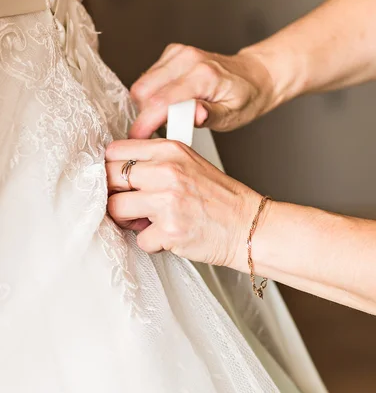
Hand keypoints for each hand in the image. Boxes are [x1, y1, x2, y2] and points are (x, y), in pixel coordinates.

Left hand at [106, 138, 260, 269]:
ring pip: (116, 208)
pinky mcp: (169, 230)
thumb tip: (118, 171)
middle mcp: (166, 171)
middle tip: (131, 204)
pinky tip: (169, 235)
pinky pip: (139, 238)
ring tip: (149, 221)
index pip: (116, 151)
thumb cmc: (219, 199)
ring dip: (128, 219)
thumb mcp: (189, 164)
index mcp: (170, 150)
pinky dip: (152, 242)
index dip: (111, 168)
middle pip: (110, 178)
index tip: (117, 181)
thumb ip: (155, 162)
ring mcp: (167, 200)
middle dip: (116, 194)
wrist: (248, 226)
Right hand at [129, 43, 276, 138]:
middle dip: (145, 115)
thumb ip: (210, 115)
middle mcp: (187, 58)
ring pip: (142, 83)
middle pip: (143, 90)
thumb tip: (192, 115)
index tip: (138, 140)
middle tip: (161, 130)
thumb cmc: (245, 98)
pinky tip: (170, 102)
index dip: (144, 124)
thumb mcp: (232, 115)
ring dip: (148, 105)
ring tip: (170, 116)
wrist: (254, 76)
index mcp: (203, 75)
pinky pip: (148, 77)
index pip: (160, 101)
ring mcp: (178, 53)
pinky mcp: (172, 53)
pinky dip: (153, 94)